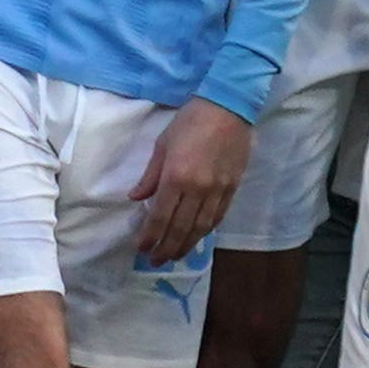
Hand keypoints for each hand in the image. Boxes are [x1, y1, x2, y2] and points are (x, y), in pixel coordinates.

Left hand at [132, 99, 250, 263]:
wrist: (228, 107)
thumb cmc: (190, 121)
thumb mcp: (163, 144)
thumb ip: (150, 175)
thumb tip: (136, 198)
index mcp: (176, 176)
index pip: (160, 216)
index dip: (150, 236)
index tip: (142, 248)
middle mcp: (197, 189)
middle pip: (180, 228)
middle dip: (166, 248)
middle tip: (156, 260)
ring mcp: (217, 190)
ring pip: (200, 227)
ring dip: (186, 245)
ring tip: (175, 255)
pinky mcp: (232, 188)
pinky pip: (217, 216)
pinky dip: (205, 231)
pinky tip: (196, 237)